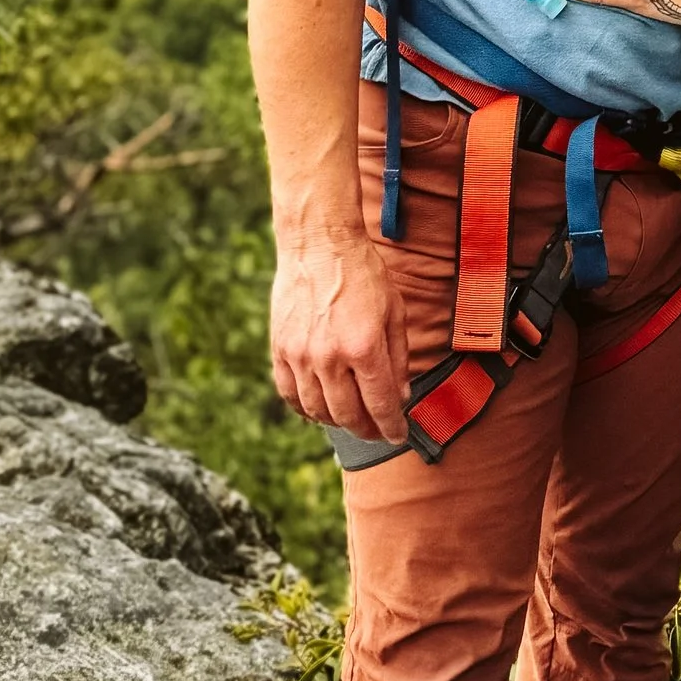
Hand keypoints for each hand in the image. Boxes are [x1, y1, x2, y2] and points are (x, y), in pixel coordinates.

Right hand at [270, 231, 409, 442]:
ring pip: (318, 410)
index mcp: (365, 347)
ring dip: (337, 422)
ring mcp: (301, 356)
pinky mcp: (280, 350)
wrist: (319, 245)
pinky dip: (306, 409)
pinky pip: (290, 394)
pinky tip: (320, 408)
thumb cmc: (363, 274)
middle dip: (367, 430)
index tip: (398, 435)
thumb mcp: (395, 312)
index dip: (391, 426)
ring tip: (351, 419)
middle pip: (348, 415)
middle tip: (377, 432)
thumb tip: (400, 396)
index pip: (380, 404)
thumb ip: (399, 358)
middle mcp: (330, 357)